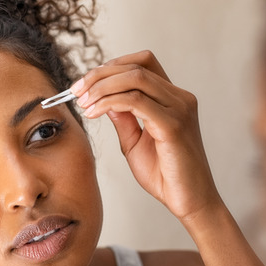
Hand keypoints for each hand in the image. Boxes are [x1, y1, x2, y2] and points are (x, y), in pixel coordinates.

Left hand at [70, 50, 220, 220]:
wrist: (189, 203)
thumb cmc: (166, 176)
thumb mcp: (135, 143)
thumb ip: (123, 119)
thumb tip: (105, 99)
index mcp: (173, 98)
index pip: (142, 63)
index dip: (111, 67)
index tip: (85, 84)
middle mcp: (180, 98)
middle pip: (136, 65)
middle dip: (100, 74)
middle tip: (76, 90)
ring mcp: (179, 109)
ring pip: (135, 77)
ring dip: (102, 86)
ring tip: (83, 102)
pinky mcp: (173, 125)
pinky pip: (135, 101)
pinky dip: (109, 101)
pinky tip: (94, 112)